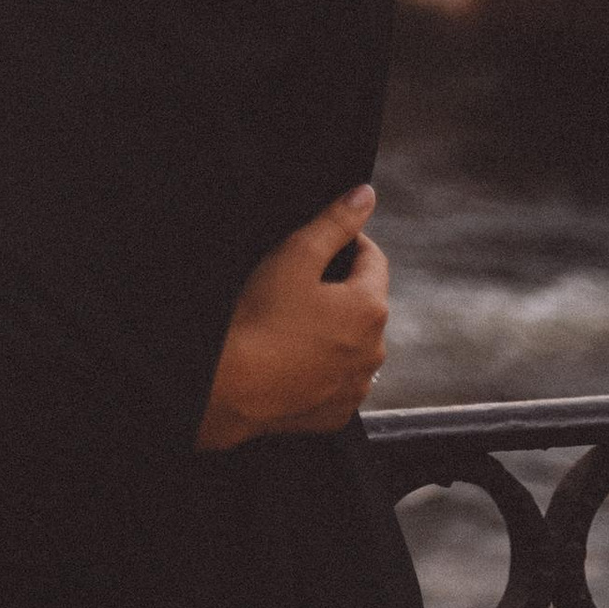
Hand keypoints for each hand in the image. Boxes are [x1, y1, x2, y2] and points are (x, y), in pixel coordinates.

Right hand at [196, 187, 386, 449]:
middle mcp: (375, 350)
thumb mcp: (295, 256)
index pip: (373, 259)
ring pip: (353, 343)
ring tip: (290, 323)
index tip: (318, 244)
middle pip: (364, 302)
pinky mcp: (338, 412)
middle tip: (295, 284)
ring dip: (333, 330)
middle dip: (338, 288)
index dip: (347, 242)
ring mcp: (357, 386)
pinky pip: (338, 379)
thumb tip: (365, 195)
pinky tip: (291, 357)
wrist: (232, 388)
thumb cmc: (261, 320)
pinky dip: (322, 367)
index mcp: (370, 307)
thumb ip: (335, 222)